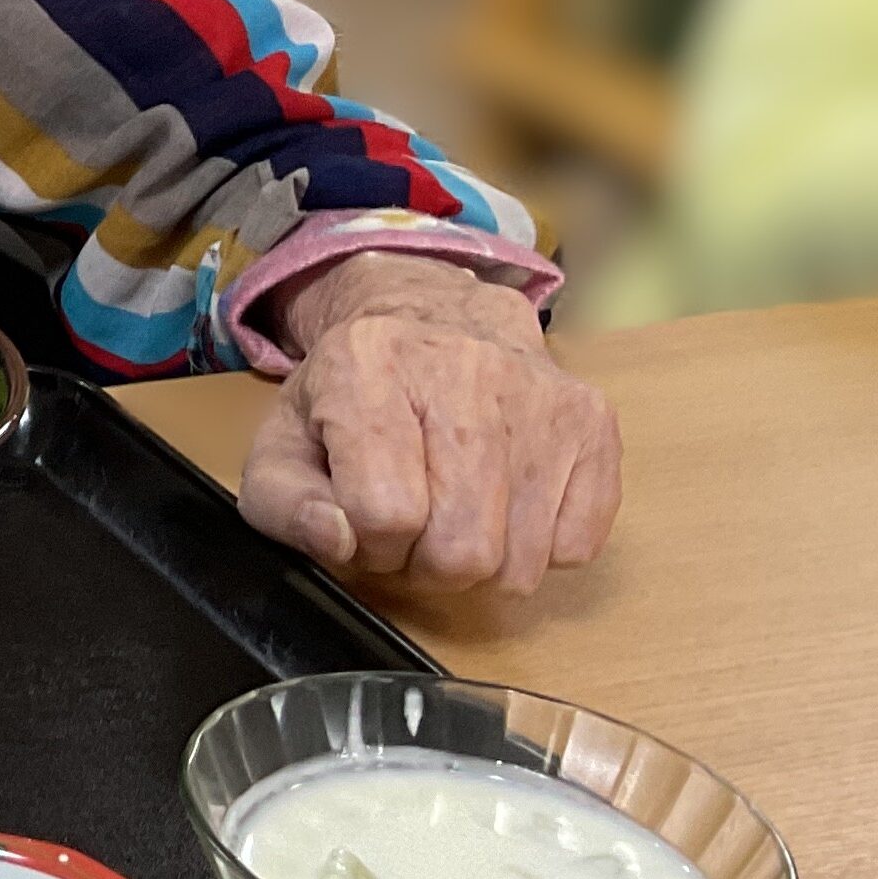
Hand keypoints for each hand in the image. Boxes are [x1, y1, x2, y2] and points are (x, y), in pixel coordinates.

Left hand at [237, 256, 620, 596]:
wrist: (433, 314)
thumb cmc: (354, 391)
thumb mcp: (284, 441)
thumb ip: (284, 505)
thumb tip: (338, 541)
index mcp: (370, 366)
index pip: (385, 514)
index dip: (368, 544)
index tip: (363, 522)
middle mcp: (466, 370)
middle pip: (461, 550)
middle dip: (424, 565)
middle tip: (411, 529)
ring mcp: (541, 395)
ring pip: (520, 562)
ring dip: (480, 564)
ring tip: (452, 515)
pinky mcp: (593, 421)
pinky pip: (575, 547)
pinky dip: (535, 548)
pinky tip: (503, 504)